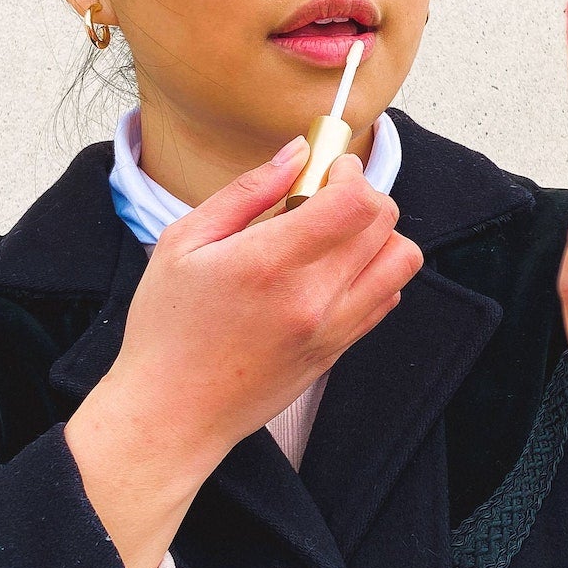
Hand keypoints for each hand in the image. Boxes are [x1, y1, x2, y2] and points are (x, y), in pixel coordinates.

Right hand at [92, 137, 422, 472]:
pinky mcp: (337, 351)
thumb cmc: (166, 330)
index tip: (328, 169)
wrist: (172, 415)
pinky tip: (331, 271)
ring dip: (378, 234)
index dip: (349, 172)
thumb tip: (297, 152)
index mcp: (269, 263)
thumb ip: (247, 192)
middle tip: (323, 198)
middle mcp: (312, 298)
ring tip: (335, 235)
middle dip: (362, 194)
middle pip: (385, 222)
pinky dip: (373, 272)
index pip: (354, 202)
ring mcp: (332, 329)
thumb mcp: (183, 243)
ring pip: (401, 260)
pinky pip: (388, 297)